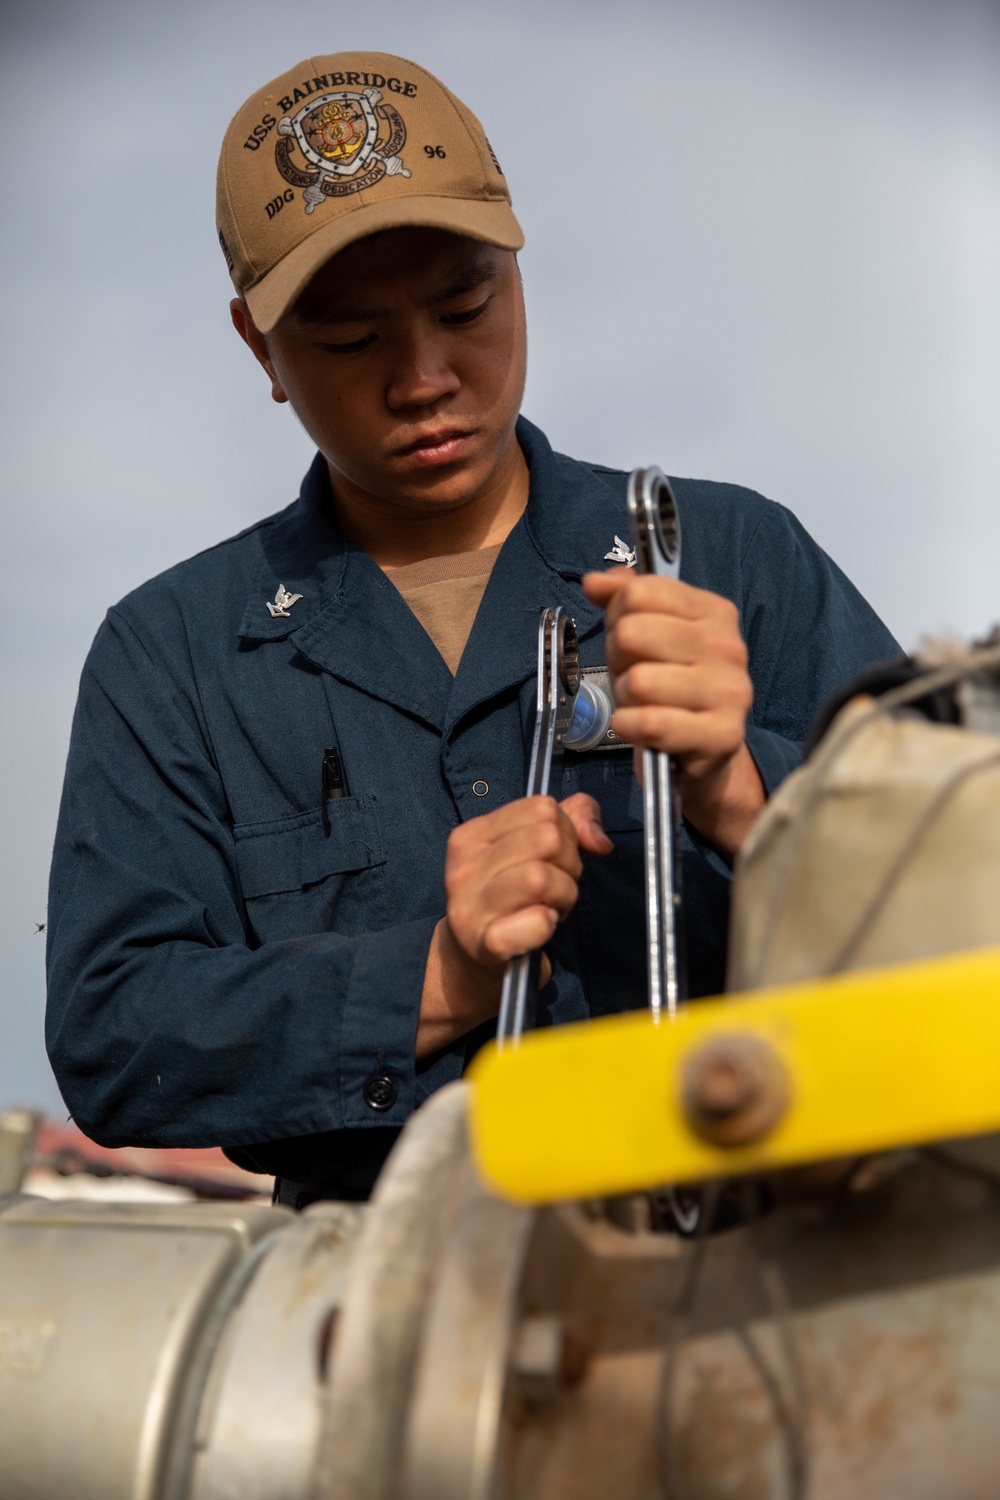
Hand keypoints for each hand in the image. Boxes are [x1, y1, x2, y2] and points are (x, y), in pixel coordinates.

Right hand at [417, 793, 612, 1055]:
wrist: (473, 963)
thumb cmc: (510, 900)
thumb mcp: (532, 850)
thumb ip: (573, 821)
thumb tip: (599, 839)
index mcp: (471, 835)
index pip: (542, 807)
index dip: (566, 832)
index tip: (556, 859)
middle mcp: (464, 867)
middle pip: (547, 838)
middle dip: (569, 864)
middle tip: (557, 887)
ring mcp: (470, 907)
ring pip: (542, 877)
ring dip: (564, 896)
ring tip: (552, 908)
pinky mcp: (486, 944)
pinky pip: (537, 922)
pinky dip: (548, 924)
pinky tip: (541, 928)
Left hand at [582, 569, 763, 855]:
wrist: (706, 754)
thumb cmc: (672, 688)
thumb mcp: (649, 635)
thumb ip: (623, 599)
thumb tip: (594, 581)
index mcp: (714, 612)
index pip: (640, 592)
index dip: (618, 616)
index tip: (628, 639)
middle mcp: (729, 646)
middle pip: (632, 633)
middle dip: (618, 659)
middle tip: (633, 676)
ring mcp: (730, 692)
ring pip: (638, 681)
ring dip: (624, 699)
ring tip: (641, 705)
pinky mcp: (721, 735)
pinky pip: (649, 722)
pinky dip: (629, 727)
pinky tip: (640, 728)